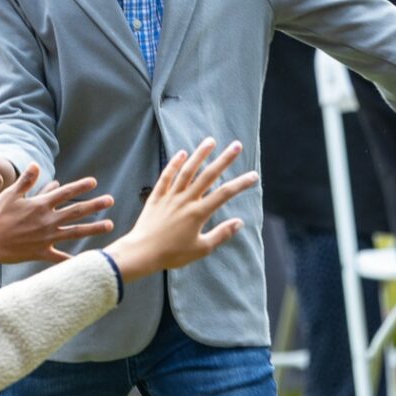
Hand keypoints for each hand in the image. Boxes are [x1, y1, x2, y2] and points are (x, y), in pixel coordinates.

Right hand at [0, 165, 113, 270]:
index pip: (65, 193)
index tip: (94, 182)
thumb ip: (26, 181)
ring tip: (109, 225)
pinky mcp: (41, 253)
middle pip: (76, 211)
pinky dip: (72, 260)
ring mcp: (46, 238)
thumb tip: (36, 165)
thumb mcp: (10, 195)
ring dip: (94, 228)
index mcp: (40, 205)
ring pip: (75, 232)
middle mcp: (47, 220)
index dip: (80, 186)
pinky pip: (60, 258)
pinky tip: (85, 262)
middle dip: (95, 205)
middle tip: (110, 200)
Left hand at [106, 139, 258, 282]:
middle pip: (208, 175)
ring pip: (187, 171)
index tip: (254, 175)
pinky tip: (182, 153)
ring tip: (210, 141)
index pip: (225, 194)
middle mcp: (186, 200)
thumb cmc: (172, 254)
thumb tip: (239, 222)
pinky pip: (166, 177)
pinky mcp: (156, 197)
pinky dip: (174, 164)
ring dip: (200, 155)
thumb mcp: (201, 249)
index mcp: (198, 213)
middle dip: (224, 160)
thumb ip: (221, 234)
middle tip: (237, 146)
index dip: (240, 183)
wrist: (142, 253)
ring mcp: (170, 196)